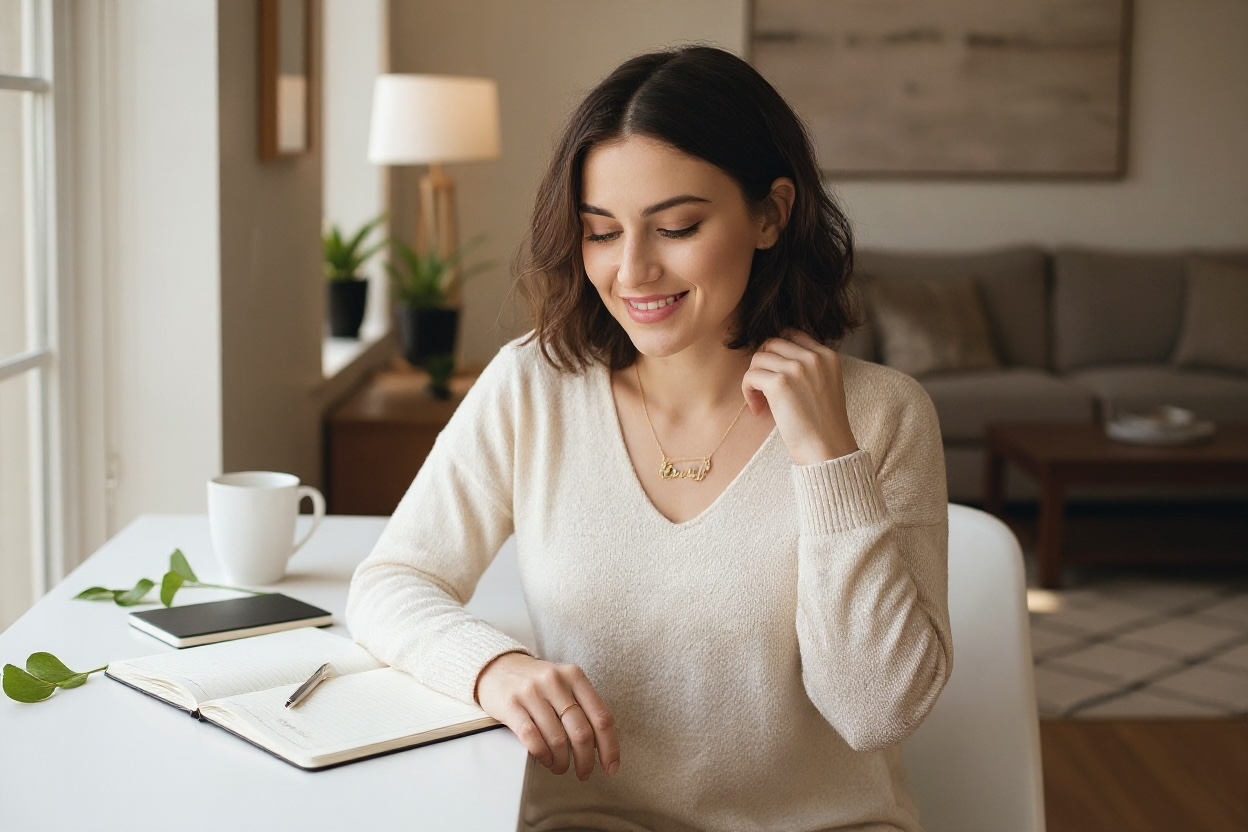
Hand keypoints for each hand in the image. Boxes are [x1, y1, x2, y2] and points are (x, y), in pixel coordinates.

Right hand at [476, 652, 619, 779]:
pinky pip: (533, 738)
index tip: (611, 767)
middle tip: (584, 772)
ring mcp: (532, 692)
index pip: (602, 717)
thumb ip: (583, 706)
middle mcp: (555, 681)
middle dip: (585, 760)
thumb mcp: (564, 684)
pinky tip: (546, 759)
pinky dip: (543, 755)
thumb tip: (601, 745)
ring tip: (560, 766)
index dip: (609, 747)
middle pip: (581, 732)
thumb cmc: (536, 682)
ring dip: (562, 761)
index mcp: (575, 676)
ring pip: (557, 739)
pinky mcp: (511, 704)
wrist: (497, 667)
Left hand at [743, 330, 858, 464]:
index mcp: (827, 355)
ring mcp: (797, 368)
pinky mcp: (780, 382)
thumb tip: (770, 357)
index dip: (776, 353)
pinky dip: (748, 393)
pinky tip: (758, 410)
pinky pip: (750, 376)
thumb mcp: (824, 385)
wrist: (828, 449)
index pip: (791, 334)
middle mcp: (813, 357)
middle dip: (763, 364)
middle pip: (771, 343)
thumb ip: (807, 367)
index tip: (774, 375)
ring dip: (754, 379)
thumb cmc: (823, 425)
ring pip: (758, 358)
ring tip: (761, 402)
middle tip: (764, 389)